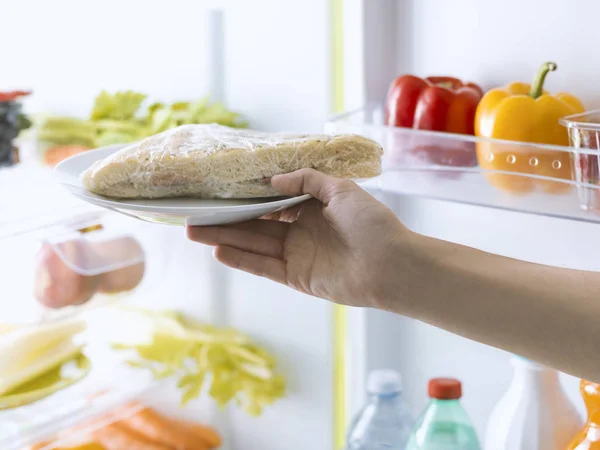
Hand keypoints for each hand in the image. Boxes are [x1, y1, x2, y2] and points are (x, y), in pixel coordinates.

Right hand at [187, 169, 415, 308]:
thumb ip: (308, 180)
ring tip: (194, 230)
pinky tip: (219, 251)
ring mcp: (297, 255)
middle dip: (225, 219)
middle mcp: (300, 231)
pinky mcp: (296, 277)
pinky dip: (242, 259)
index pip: (270, 202)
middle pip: (255, 225)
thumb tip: (273, 180)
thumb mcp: (342, 189)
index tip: (219, 192)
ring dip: (224, 238)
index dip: (245, 198)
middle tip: (193, 214)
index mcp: (311, 208)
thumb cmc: (373, 223)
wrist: (393, 264)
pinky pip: (264, 267)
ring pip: (254, 245)